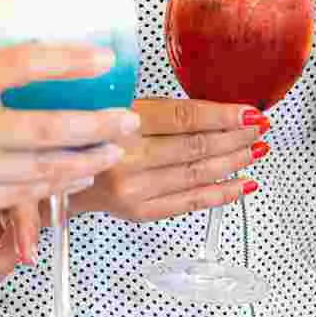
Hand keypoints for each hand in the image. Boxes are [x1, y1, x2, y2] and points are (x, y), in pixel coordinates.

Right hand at [0, 42, 139, 229]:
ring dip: (87, 160)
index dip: (70, 62)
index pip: (23, 66)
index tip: (105, 59)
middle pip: (46, 128)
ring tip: (115, 148)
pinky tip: (78, 173)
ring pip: (42, 169)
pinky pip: (23, 195)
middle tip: (127, 118)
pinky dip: (56, 184)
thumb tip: (36, 53)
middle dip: (97, 125)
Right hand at [65, 97, 267, 224]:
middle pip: (194, 147)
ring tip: (256, 150)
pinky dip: (220, 193)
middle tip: (259, 129)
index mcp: (120, 121)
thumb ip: (161, 109)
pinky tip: (242, 183)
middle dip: (235, 137)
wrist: (56, 171)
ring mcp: (132, 189)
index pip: (183, 118)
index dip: (223, 115)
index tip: (250, 111)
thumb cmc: (92, 132)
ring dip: (233, 163)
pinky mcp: (137, 212)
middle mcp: (125, 157)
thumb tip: (218, 110)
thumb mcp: (118, 105)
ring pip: (195, 174)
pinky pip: (188, 203)